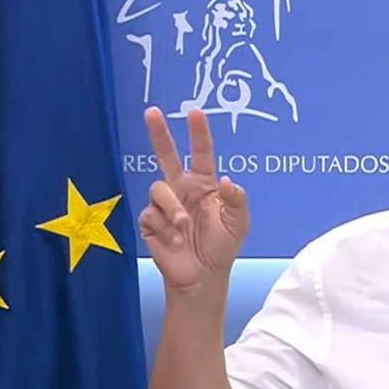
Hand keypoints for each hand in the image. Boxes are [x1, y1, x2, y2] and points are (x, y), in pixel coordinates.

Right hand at [138, 107, 249, 291]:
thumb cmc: (222, 247)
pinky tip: (173, 240)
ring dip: (171, 207)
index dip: (198, 134)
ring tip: (182, 225)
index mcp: (204, 185)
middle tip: (152, 111)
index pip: (201, 154)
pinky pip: (149, 213)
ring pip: (158, 188)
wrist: (202, 276)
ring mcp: (164, 204)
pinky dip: (163, 227)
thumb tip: (226, 180)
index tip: (195, 112)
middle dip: (159, 133)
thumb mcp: (238, 223)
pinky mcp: (150, 221)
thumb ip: (237, 200)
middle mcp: (182, 189)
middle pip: (167, 155)